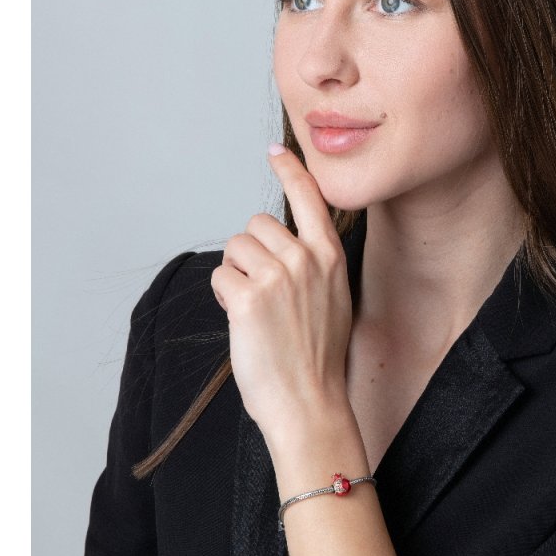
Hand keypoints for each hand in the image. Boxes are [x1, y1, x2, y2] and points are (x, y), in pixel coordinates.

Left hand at [211, 144, 351, 440]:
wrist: (311, 404)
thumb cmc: (319, 358)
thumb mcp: (335, 300)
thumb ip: (313, 266)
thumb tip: (281, 246)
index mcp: (331, 257)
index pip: (310, 198)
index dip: (291, 170)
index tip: (276, 151)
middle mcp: (306, 259)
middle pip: (257, 225)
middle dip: (250, 252)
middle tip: (263, 291)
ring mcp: (277, 277)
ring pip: (235, 247)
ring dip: (236, 273)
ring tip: (255, 309)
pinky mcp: (247, 297)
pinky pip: (220, 275)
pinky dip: (224, 295)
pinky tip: (243, 320)